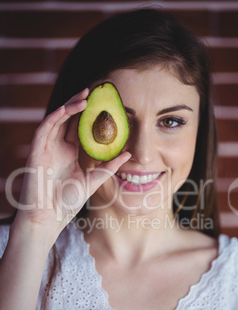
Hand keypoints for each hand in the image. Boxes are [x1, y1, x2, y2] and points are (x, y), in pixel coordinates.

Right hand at [13, 88, 130, 239]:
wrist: (48, 218)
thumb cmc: (67, 202)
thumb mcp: (93, 180)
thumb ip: (109, 166)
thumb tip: (128, 153)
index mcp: (70, 153)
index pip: (80, 128)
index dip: (90, 115)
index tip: (105, 103)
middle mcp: (58, 147)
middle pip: (68, 119)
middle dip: (79, 104)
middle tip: (94, 91)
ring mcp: (47, 148)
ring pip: (56, 119)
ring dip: (69, 106)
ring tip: (85, 96)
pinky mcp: (36, 151)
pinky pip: (44, 128)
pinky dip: (56, 117)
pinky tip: (68, 108)